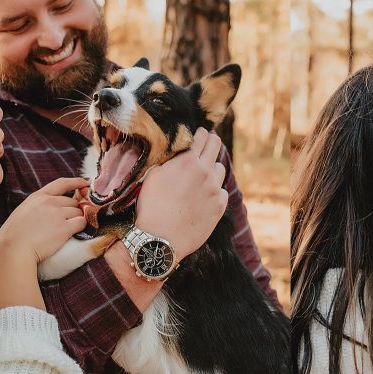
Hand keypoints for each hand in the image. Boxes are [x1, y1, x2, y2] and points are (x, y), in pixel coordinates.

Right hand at [0, 176, 88, 263]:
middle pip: (72, 202)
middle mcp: (49, 202)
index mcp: (37, 197)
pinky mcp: (64, 228)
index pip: (62, 183)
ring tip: (64, 231)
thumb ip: (38, 207)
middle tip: (65, 223)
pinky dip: (81, 227)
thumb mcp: (22, 212)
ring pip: (78, 212)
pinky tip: (73, 234)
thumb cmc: (12, 236)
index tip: (86, 183)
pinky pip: (81, 223)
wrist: (13, 250)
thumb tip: (51, 208)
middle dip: (73, 211)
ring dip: (76, 220)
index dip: (76, 182)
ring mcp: (58, 214)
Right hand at [134, 127, 227, 260]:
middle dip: (210, 142)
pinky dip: (214, 192)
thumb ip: (169, 161)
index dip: (199, 134)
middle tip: (206, 145)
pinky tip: (203, 198)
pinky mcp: (220, 205)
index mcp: (187, 161)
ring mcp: (215, 189)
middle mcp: (205, 171)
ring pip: (220, 168)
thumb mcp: (153, 177)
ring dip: (212, 169)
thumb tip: (176, 154)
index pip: (201, 136)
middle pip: (216, 145)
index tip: (198, 136)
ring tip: (201, 177)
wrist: (160, 239)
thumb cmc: (151, 208)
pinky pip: (221, 191)